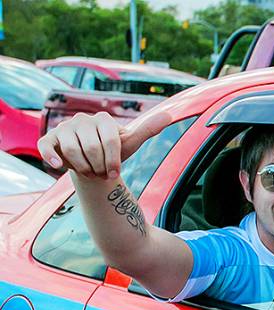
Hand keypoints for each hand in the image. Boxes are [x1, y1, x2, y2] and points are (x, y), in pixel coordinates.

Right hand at [38, 111, 171, 179]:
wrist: (94, 164)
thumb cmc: (114, 152)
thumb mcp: (131, 142)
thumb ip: (148, 129)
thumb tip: (170, 115)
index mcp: (103, 119)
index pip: (110, 142)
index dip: (113, 162)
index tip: (115, 174)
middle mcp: (82, 119)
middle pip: (92, 149)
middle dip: (98, 167)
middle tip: (100, 172)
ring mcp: (65, 127)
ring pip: (72, 151)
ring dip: (82, 168)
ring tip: (88, 171)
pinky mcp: (50, 138)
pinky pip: (47, 146)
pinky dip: (52, 157)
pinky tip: (60, 166)